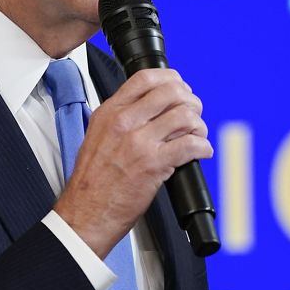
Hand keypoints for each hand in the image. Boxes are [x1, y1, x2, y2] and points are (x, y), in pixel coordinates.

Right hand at [52, 68, 212, 257]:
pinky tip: (201, 152)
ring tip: (198, 135)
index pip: (145, 78)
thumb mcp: (97, 136)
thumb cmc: (92, 181)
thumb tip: (147, 109)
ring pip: (185, 116)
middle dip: (190, 101)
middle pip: (170, 92)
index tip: (179, 86)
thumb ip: (119, 118)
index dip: (170, 78)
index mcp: (110, 112)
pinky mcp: (154, 164)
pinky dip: (203, 147)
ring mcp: (139, 142)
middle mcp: (124, 122)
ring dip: (199, 125)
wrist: (86, 211)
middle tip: (193, 112)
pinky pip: (190, 145)